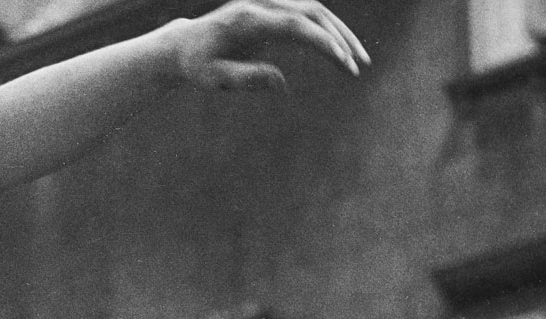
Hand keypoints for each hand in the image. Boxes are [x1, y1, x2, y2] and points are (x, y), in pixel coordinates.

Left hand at [159, 0, 369, 91]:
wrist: (186, 45)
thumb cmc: (198, 65)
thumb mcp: (214, 79)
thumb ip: (244, 79)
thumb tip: (281, 83)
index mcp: (248, 19)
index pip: (294, 24)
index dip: (321, 41)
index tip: (341, 61)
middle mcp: (262, 4)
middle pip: (312, 13)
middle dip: (339, 39)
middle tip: (357, 68)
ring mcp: (270, 3)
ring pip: (316, 12)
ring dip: (341, 35)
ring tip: (359, 64)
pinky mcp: (275, 10)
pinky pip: (309, 16)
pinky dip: (329, 33)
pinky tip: (343, 54)